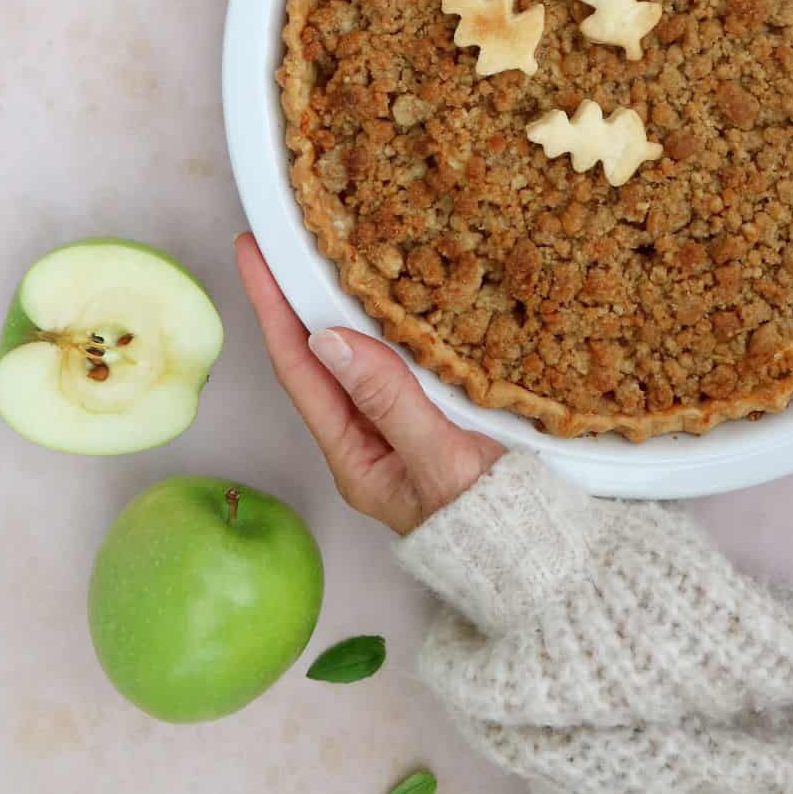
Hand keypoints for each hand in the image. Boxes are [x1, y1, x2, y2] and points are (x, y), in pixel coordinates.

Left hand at [235, 234, 503, 534]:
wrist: (540, 556)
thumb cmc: (494, 519)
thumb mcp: (441, 461)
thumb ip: (389, 401)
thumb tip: (328, 340)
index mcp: (355, 455)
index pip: (299, 369)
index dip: (272, 308)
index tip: (252, 253)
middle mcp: (364, 440)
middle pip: (315, 358)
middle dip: (292, 298)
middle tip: (280, 236)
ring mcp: (395, 429)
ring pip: (353, 356)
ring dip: (335, 305)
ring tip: (321, 252)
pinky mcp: (430, 416)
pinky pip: (391, 360)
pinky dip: (381, 321)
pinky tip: (389, 293)